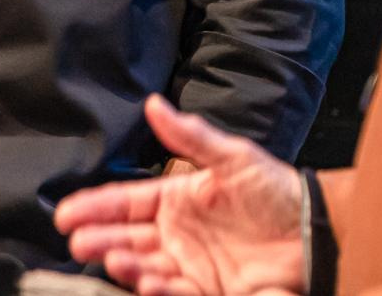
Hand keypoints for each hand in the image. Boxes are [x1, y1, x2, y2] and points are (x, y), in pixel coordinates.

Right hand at [55, 95, 304, 295]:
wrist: (315, 230)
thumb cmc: (275, 190)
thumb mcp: (232, 156)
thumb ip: (190, 136)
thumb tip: (154, 104)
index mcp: (176, 199)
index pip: (125, 203)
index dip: (95, 207)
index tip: (66, 213)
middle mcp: (176, 234)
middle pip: (127, 238)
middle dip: (99, 240)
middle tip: (76, 241)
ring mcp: (190, 265)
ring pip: (146, 267)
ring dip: (126, 264)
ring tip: (112, 258)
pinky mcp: (209, 291)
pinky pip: (177, 292)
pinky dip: (158, 288)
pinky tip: (146, 279)